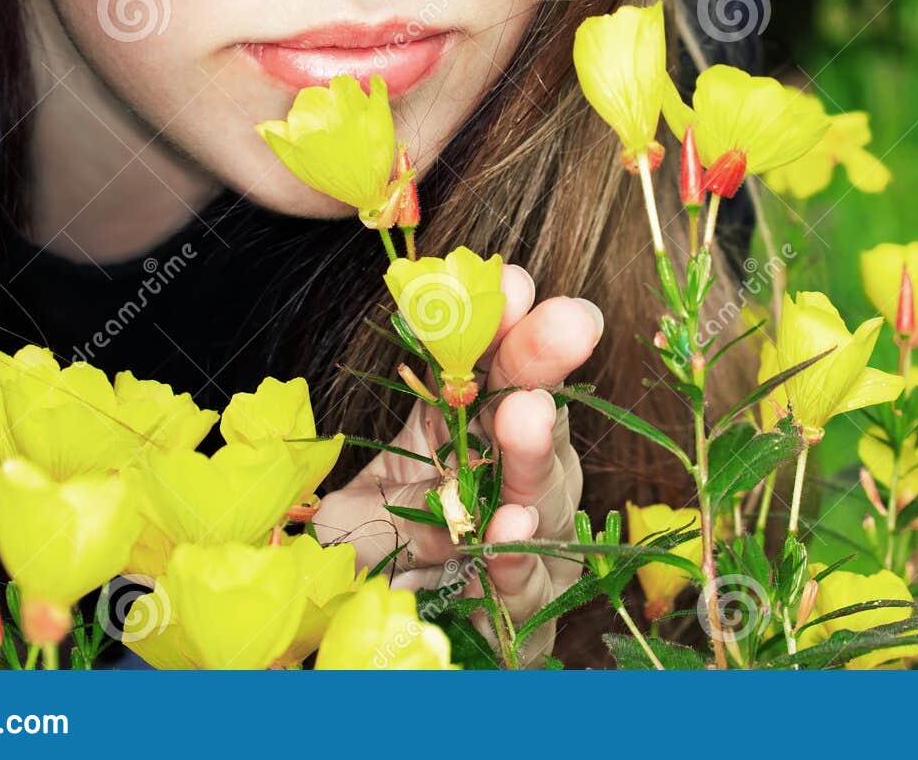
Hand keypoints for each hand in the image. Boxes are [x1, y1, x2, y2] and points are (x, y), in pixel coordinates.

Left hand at [313, 263, 595, 664]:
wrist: (428, 633)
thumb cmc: (394, 550)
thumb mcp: (355, 520)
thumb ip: (367, 507)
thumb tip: (388, 501)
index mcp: (463, 418)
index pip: (488, 354)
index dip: (502, 317)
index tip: (509, 284)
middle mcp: (510, 461)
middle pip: (533, 400)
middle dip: (543, 358)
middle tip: (562, 325)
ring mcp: (533, 523)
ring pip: (545, 482)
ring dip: (534, 449)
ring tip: (525, 416)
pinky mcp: (536, 589)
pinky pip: (533, 570)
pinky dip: (519, 551)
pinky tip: (508, 530)